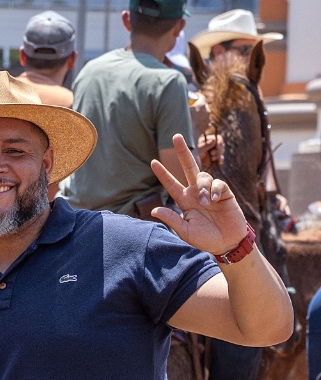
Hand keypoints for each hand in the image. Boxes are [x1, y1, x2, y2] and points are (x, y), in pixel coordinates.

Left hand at [151, 134, 248, 254]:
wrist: (227, 244)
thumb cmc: (205, 239)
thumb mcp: (185, 231)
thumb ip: (171, 219)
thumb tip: (154, 209)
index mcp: (184, 201)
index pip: (171, 184)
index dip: (163, 173)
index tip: (153, 162)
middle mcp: (196, 193)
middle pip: (189, 167)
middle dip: (182, 152)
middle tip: (175, 136)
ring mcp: (211, 191)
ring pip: (204, 177)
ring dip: (204, 188)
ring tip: (207, 204)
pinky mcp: (225, 193)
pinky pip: (219, 184)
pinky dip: (216, 190)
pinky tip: (216, 200)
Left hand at [196, 131, 221, 170]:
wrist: (189, 164)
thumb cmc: (193, 154)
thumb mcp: (199, 149)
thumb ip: (206, 145)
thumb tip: (214, 140)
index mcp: (208, 140)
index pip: (218, 139)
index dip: (219, 143)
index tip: (217, 147)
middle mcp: (211, 144)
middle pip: (221, 145)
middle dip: (219, 150)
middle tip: (212, 154)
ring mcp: (213, 151)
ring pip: (221, 151)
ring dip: (219, 155)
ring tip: (212, 158)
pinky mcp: (213, 158)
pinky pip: (219, 158)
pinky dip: (220, 160)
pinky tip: (219, 163)